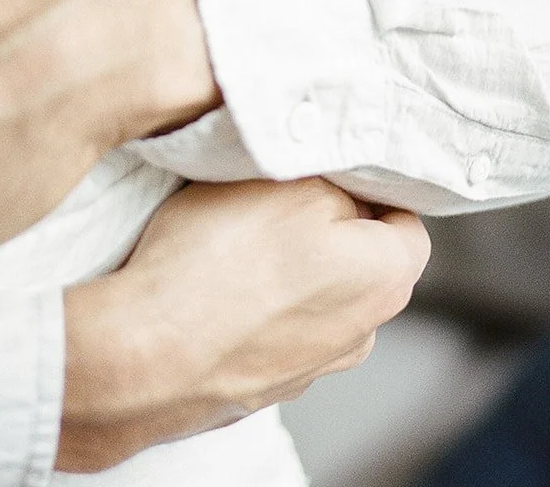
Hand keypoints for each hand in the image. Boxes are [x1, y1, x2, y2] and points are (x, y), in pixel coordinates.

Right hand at [59, 179, 429, 470]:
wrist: (144, 353)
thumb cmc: (222, 257)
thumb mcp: (291, 175)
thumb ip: (336, 172)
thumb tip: (344, 176)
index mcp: (387, 277)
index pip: (404, 214)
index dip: (365, 181)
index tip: (322, 163)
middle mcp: (362, 333)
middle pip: (357, 255)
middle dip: (322, 222)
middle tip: (271, 192)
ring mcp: (310, 368)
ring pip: (311, 293)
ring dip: (283, 267)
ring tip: (231, 238)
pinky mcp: (261, 386)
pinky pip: (268, 327)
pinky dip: (250, 304)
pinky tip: (210, 282)